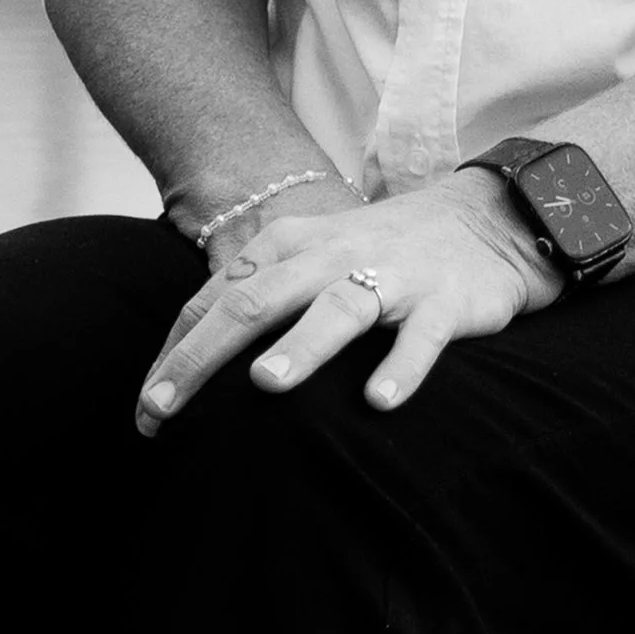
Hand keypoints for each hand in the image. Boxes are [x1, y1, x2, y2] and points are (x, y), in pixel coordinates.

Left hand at [135, 172, 559, 435]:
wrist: (490, 219)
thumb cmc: (382, 253)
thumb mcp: (312, 260)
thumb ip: (257, 297)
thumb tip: (183, 365)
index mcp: (292, 245)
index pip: (218, 298)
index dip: (176, 353)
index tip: (144, 414)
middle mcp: (333, 255)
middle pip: (259, 301)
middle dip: (205, 355)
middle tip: (164, 409)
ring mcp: (392, 276)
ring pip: (339, 309)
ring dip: (303, 346)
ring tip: (266, 384)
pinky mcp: (447, 302)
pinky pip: (422, 337)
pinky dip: (400, 367)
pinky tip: (378, 402)